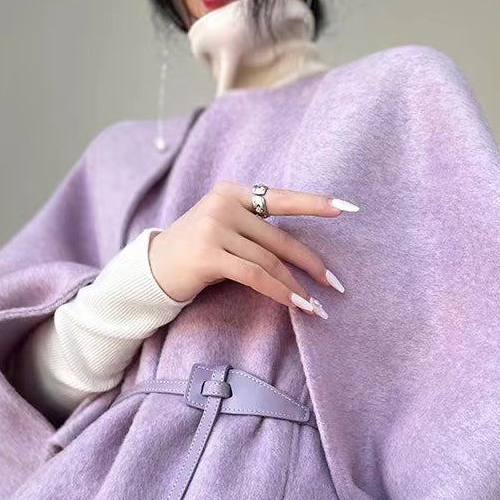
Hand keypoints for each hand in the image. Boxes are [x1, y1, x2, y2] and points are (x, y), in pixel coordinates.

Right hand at [148, 180, 356, 313]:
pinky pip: (255, 275)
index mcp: (232, 192)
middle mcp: (224, 204)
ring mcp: (215, 227)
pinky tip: (295, 305)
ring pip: (269, 260)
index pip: (281, 197)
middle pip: (280, 238)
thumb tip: (299, 252)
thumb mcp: (224, 229)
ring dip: (296, 287)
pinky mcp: (209, 254)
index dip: (315, 203)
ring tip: (316, 306)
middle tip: (336, 284)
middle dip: (311, 264)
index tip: (346, 208)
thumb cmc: (195, 253)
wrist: (152, 270)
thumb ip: (254, 229)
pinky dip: (278, 292)